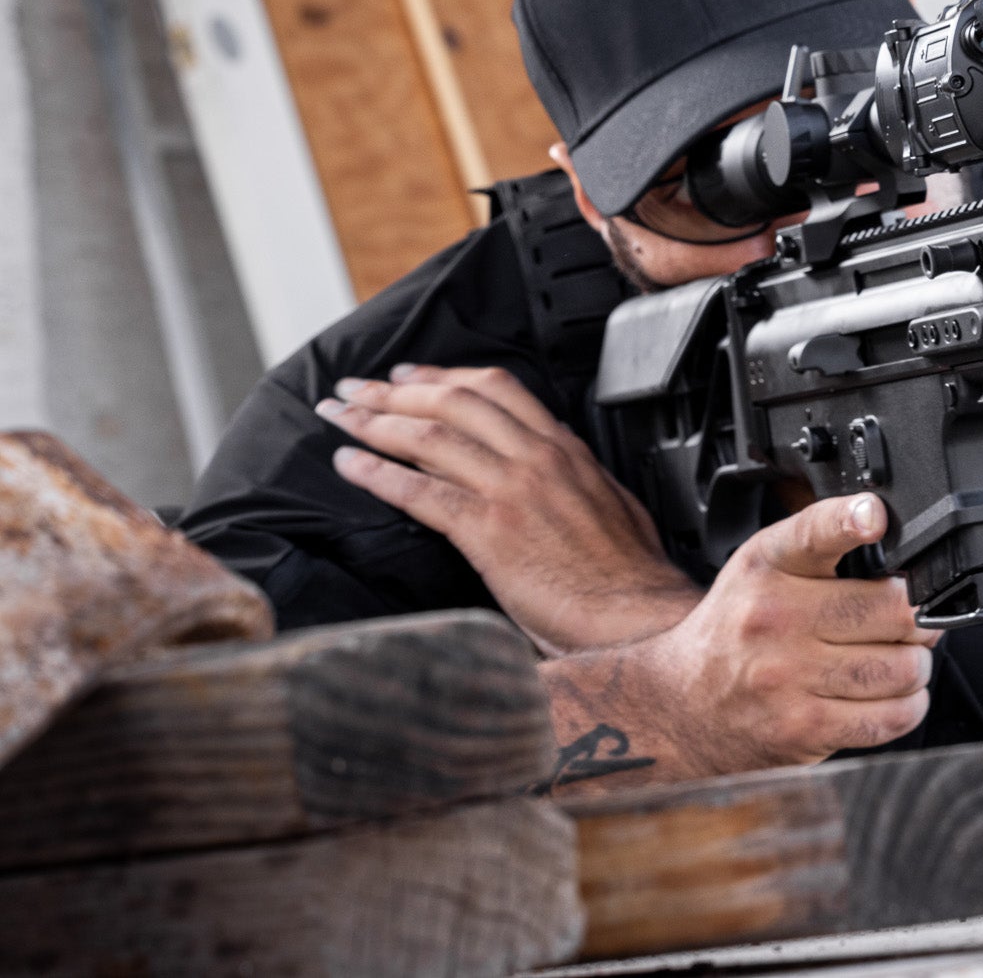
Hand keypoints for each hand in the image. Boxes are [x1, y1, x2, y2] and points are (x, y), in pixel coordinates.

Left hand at [318, 364, 695, 655]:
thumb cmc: (629, 575)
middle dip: (394, 390)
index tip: (408, 375)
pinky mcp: (491, 531)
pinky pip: (421, 491)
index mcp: (566, 450)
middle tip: (353, 387)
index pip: (497, 388)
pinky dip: (378, 474)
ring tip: (338, 417)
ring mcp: (513, 491)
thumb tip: (566, 466)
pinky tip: (349, 466)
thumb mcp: (615, 504)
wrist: (639, 613)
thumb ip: (580, 478)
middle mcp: (538, 459)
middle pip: (454, 401)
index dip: (443, 375)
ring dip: (374, 423)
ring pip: (431, 436)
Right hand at [539, 492, 939, 791]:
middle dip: (919, 619)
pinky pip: (889, 718)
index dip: (849, 520)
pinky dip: (908, 707)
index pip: (813, 532)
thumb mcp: (762, 567)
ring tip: (901, 662)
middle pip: (891, 610)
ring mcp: (786, 677)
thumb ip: (825, 546)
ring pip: (899, 668)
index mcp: (768, 565)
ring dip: (916, 667)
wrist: (680, 703)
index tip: (873, 516)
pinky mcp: (801, 728)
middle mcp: (774, 617)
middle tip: (912, 623)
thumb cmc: (736, 631)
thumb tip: (908, 560)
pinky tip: (892, 697)